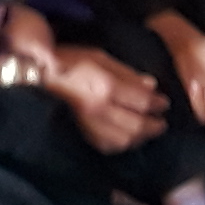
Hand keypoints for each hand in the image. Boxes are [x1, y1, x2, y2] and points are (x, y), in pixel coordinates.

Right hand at [49, 48, 169, 154]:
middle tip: (162, 123)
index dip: (157, 103)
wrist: (40, 77)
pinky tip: (128, 139)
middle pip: (136, 125)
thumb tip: (151, 85)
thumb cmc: (71, 61)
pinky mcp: (81, 132)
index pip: (142, 102)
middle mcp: (99, 110)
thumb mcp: (102, 57)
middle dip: (153, 125)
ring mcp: (89, 124)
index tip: (164, 103)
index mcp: (106, 87)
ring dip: (140, 138)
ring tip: (148, 131)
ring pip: (123, 140)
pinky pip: (107, 146)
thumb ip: (127, 74)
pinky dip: (122, 144)